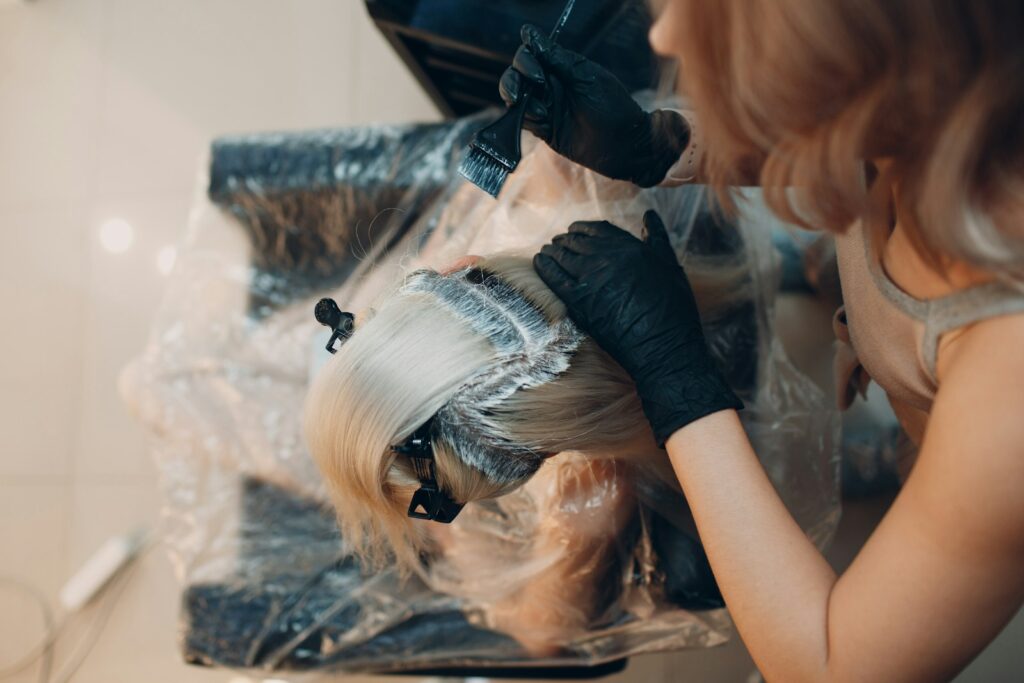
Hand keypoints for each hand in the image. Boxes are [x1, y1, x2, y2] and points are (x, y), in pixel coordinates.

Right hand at [499, 25, 689, 187]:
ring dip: (520, 102)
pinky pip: (523, 121)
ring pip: (514, 98)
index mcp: (560, 69)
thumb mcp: (585, 76)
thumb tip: (529, 33)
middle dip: (514, 82)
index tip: (538, 75)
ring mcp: (545, 108)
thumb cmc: (612, 106)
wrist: (623, 144)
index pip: (529, 56)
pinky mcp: (544, 129)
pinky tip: (543, 122)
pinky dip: (526, 119)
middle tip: (523, 93)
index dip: (526, 62)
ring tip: (541, 112)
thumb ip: (556, 57)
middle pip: (515, 76)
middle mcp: (549, 86)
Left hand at [534, 211, 741, 444]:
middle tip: (557, 243)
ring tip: (547, 252)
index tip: (574, 230)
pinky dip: (544, 266)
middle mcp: (608, 258)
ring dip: (552, 251)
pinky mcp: (578, 301)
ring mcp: (591, 278)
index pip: (597, 228)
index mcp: (630, 247)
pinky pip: (553, 277)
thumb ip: (656, 238)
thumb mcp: (670, 265)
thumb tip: (649, 215)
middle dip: (565, 240)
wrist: (663, 346)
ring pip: (562, 256)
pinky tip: (540, 262)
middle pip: (576, 241)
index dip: (582, 228)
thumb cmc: (673, 309)